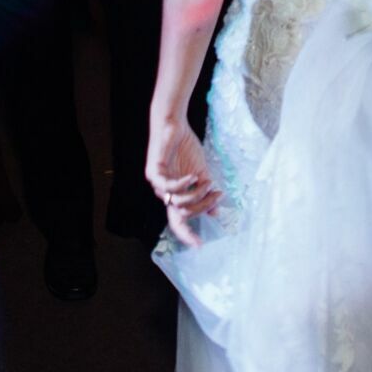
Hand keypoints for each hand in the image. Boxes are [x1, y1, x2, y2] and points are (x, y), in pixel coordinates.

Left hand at [146, 117, 220, 246]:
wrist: (174, 126)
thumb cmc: (186, 148)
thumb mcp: (202, 174)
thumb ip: (205, 194)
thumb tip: (215, 214)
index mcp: (175, 196)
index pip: (178, 222)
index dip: (187, 234)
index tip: (199, 245)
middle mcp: (164, 194)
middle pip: (184, 213)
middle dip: (203, 206)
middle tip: (217, 195)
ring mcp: (158, 184)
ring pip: (178, 202)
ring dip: (197, 194)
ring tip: (206, 180)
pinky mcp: (153, 173)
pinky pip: (169, 187)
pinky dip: (183, 184)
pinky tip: (193, 176)